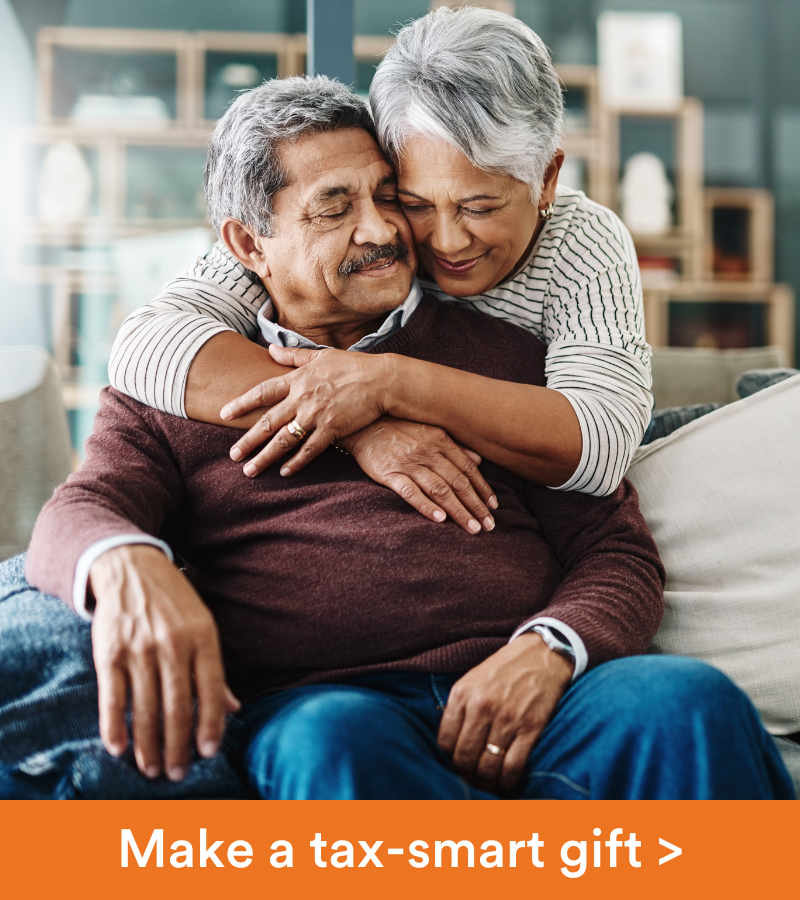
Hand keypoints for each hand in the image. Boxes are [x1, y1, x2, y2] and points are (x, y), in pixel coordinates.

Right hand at [89, 545, 239, 780]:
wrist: (130, 567)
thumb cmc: (173, 602)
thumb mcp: (203, 626)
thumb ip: (215, 669)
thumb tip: (235, 709)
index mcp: (203, 637)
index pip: (212, 690)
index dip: (211, 725)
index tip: (209, 753)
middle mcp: (173, 644)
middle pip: (177, 706)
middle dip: (178, 745)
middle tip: (177, 773)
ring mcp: (139, 648)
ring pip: (145, 708)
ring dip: (148, 745)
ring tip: (151, 769)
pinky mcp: (108, 651)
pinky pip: (113, 697)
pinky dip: (114, 725)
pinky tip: (118, 748)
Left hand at [221, 346, 392, 477]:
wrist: (380, 380)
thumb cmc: (351, 366)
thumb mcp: (320, 356)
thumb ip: (293, 356)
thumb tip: (270, 349)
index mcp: (297, 379)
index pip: (262, 392)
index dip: (242, 403)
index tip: (224, 414)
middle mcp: (302, 399)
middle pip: (268, 422)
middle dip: (248, 440)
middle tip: (233, 455)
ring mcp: (316, 416)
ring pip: (284, 440)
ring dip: (265, 457)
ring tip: (250, 470)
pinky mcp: (332, 430)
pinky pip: (310, 450)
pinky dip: (296, 462)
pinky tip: (284, 472)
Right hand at [340, 416, 497, 533]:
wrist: (361, 424)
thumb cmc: (398, 428)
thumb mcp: (429, 430)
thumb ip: (454, 446)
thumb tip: (479, 460)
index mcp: (440, 441)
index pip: (468, 469)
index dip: (483, 489)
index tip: (494, 506)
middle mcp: (428, 452)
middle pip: (458, 483)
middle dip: (476, 505)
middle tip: (489, 526)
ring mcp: (409, 463)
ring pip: (440, 490)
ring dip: (458, 510)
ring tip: (472, 528)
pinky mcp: (389, 473)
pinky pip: (410, 492)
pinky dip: (426, 505)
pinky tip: (439, 519)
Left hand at [437, 633, 573, 792]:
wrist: (541, 654)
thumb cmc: (503, 670)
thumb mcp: (471, 680)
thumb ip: (459, 709)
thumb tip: (448, 745)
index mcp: (463, 694)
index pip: (444, 741)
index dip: (446, 760)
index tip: (452, 766)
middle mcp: (482, 707)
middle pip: (464, 757)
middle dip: (464, 775)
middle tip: (468, 781)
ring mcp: (507, 719)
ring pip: (488, 767)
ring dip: (485, 783)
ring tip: (485, 785)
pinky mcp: (530, 728)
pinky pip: (513, 767)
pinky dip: (507, 782)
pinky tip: (505, 783)